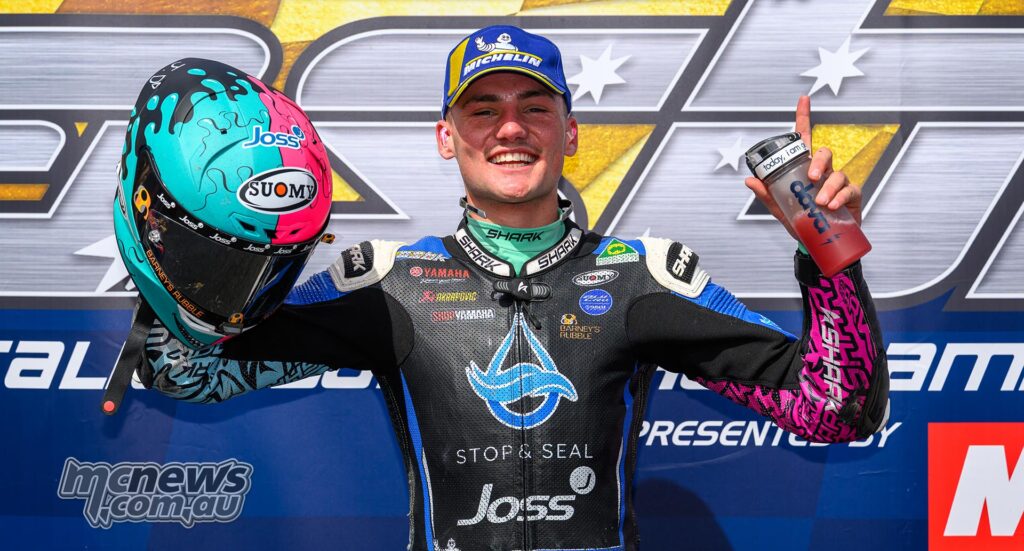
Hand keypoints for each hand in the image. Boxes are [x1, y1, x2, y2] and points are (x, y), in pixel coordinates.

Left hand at [744, 96, 862, 240]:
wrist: (818, 244)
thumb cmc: (801, 221)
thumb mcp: (780, 209)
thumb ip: (766, 195)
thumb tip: (749, 180)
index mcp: (804, 169)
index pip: (804, 140)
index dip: (804, 117)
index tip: (803, 98)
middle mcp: (823, 172)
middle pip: (824, 153)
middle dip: (819, 162)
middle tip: (811, 177)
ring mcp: (838, 182)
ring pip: (837, 173)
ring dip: (828, 186)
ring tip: (819, 202)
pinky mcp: (852, 195)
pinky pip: (849, 189)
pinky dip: (839, 197)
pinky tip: (831, 206)